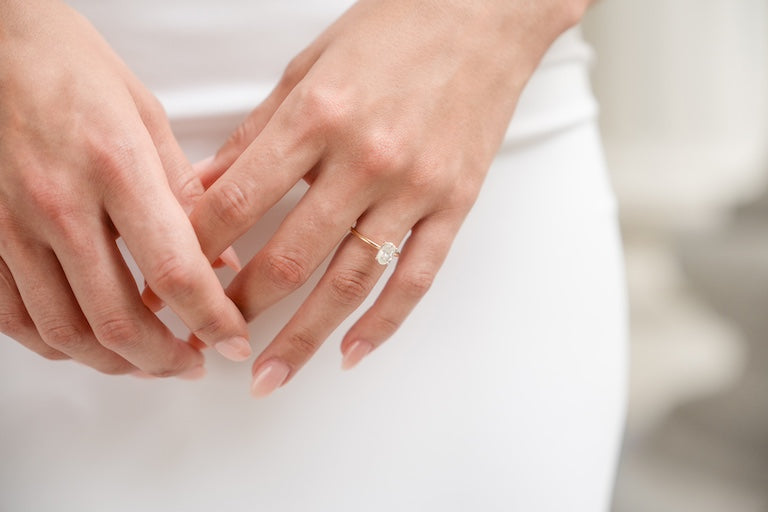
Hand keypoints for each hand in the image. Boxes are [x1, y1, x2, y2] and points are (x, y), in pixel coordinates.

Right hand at [0, 0, 249, 376]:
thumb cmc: (70, 68)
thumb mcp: (147, 119)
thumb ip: (184, 196)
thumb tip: (216, 259)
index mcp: (115, 167)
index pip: (174, 271)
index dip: (211, 319)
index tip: (232, 340)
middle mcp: (58, 203)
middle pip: (116, 319)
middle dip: (164, 359)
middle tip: (190, 363)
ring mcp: (9, 225)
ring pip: (63, 331)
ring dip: (113, 362)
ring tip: (146, 362)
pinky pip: (13, 317)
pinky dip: (56, 343)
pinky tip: (87, 342)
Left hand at [190, 0, 587, 394]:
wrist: (483, 13)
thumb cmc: (394, 30)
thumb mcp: (308, 68)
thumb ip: (256, 135)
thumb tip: (206, 187)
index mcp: (319, 116)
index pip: (238, 202)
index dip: (196, 247)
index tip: (175, 276)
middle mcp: (366, 158)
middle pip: (288, 257)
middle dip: (239, 306)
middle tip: (212, 336)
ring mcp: (415, 188)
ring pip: (349, 282)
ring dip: (303, 337)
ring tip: (269, 373)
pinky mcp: (455, 204)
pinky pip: (416, 279)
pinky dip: (382, 325)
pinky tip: (350, 354)